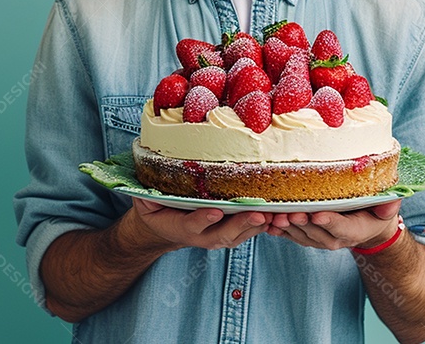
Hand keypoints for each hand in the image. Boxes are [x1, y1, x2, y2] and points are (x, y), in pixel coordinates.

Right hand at [127, 198, 270, 251]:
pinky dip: (263, 225)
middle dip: (242, 224)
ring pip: (240, 235)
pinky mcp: (230, 234)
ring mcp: (218, 237)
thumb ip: (147, 196)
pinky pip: (248, 232)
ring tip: (275, 214)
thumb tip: (147, 186)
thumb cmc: (157, 209)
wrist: (163, 229)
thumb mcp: (146, 202)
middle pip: (224, 233)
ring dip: (258, 226)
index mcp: (181, 227)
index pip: (193, 224)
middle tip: (257, 215)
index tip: (215, 211)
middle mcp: (202, 236)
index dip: (203, 219)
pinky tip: (278, 214)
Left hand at [265, 199, 401, 250]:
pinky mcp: (306, 236)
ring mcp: (319, 239)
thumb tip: (391, 202)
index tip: (318, 215)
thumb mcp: (387, 207)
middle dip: (302, 223)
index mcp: (354, 230)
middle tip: (290, 214)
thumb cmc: (374, 211)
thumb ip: (388, 205)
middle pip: (316, 232)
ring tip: (275, 218)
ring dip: (287, 228)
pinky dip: (279, 230)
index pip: (341, 227)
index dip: (330, 222)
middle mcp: (335, 239)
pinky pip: (291, 235)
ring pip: (301, 235)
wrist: (366, 225)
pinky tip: (267, 223)